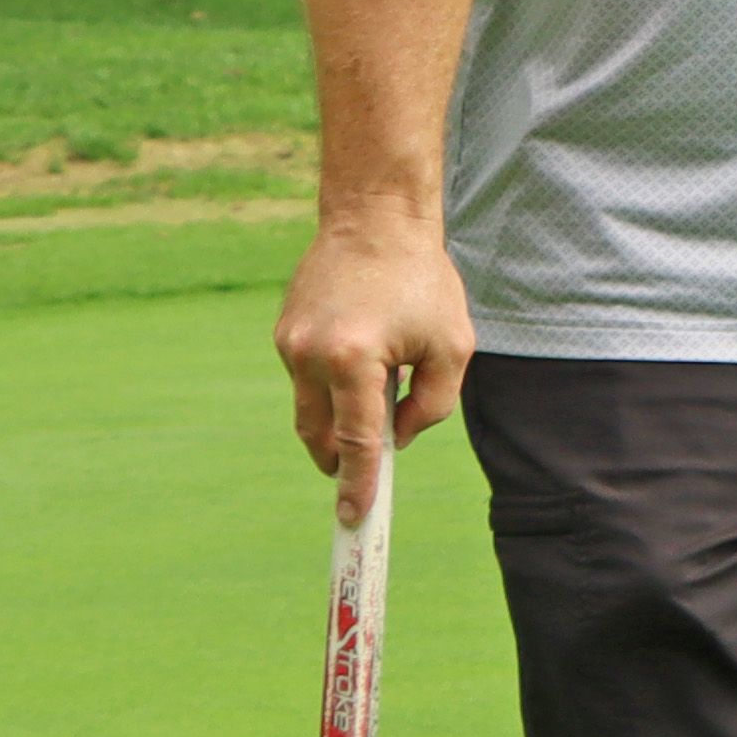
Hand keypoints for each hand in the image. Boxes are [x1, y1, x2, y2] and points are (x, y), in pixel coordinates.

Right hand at [278, 214, 477, 491]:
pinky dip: (331, 387)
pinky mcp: (284, 331)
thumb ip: (431, 405)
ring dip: (337, 420)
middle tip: (364, 476)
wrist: (375, 219)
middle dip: (341, 460)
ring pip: (309, 410)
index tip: (355, 517)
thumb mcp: (451, 348)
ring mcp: (290, 342)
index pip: (354, 441)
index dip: (357, 484)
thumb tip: (396, 440)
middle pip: (320, 435)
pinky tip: (363, 359)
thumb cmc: (423, 281)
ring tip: (379, 390)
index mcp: (353, 360)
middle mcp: (310, 354)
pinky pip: (306, 379)